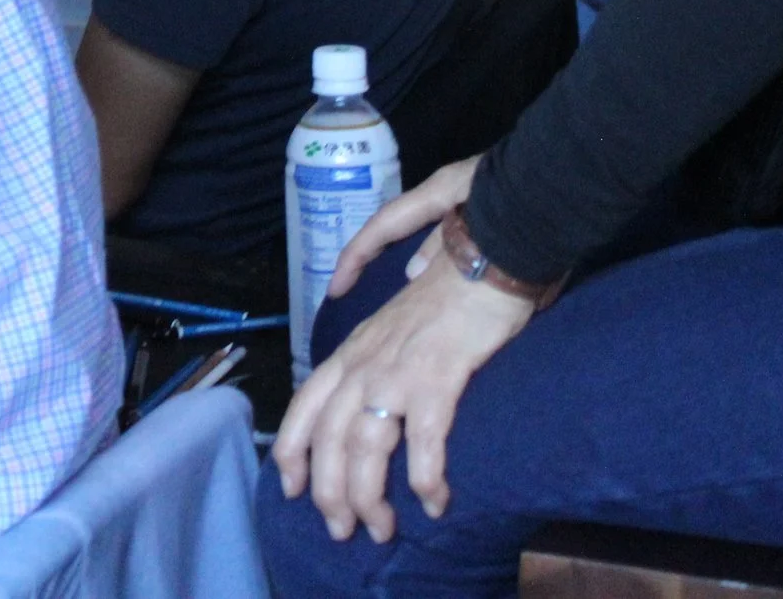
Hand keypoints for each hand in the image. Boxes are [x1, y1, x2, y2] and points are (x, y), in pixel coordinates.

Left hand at [275, 158, 532, 544]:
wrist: (490, 253)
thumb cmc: (450, 289)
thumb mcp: (398, 325)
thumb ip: (378, 356)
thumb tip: (375, 396)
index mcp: (352, 349)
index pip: (304, 405)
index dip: (292, 451)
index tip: (292, 487)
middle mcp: (364, 361)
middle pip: (326, 438)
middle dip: (328, 492)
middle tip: (342, 530)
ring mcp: (397, 369)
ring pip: (363, 447)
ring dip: (370, 497)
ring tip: (381, 528)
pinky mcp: (438, 377)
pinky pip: (423, 443)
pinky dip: (425, 480)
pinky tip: (435, 502)